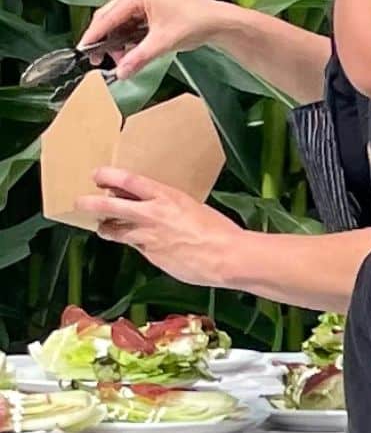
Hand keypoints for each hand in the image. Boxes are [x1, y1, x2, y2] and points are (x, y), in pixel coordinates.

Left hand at [73, 166, 262, 294]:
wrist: (227, 257)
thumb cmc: (218, 231)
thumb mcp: (192, 206)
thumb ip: (167, 205)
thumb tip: (151, 205)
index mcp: (166, 197)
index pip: (128, 180)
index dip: (108, 176)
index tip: (97, 175)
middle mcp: (151, 215)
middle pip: (108, 206)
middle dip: (89, 204)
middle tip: (81, 203)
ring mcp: (147, 237)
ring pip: (114, 231)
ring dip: (107, 228)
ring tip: (105, 228)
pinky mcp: (150, 255)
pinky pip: (136, 247)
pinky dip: (138, 245)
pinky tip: (149, 245)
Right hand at [77, 0, 251, 81]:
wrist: (221, 22)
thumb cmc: (196, 23)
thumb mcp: (164, 42)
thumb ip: (139, 58)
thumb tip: (120, 73)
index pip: (107, 16)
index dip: (94, 35)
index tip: (83, 51)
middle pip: (110, 19)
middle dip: (106, 41)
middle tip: (100, 61)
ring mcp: (144, 1)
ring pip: (120, 24)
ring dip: (118, 42)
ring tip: (122, 60)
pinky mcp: (151, 11)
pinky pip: (132, 26)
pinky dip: (129, 40)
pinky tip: (131, 53)